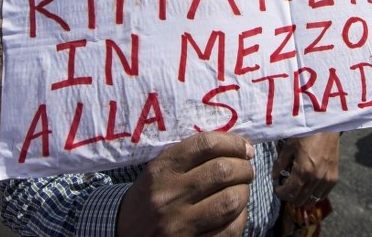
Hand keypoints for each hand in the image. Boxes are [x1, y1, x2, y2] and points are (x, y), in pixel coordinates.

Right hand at [117, 132, 254, 236]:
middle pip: (222, 171)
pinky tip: (236, 211)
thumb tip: (238, 146)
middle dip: (244, 167)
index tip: (245, 147)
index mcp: (161, 170)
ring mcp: (180, 224)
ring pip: (230, 201)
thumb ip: (191, 156)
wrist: (125, 233)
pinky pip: (229, 229)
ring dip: (244, 191)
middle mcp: (169, 196)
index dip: (233, 143)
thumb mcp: (160, 170)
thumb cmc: (150, 196)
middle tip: (246, 169)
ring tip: (241, 188)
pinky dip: (240, 216)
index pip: (205, 145)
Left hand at [272, 132, 339, 206]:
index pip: (289, 193)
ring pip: (311, 200)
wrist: (326, 126)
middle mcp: (316, 179)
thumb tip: (274, 176)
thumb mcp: (289, 146)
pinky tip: (308, 187)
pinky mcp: (334, 178)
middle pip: (300, 200)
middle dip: (289, 196)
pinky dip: (313, 195)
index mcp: (303, 171)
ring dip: (301, 197)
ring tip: (296, 187)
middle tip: (285, 187)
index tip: (277, 187)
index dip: (280, 193)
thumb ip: (280, 163)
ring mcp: (326, 180)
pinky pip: (322, 195)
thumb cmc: (306, 133)